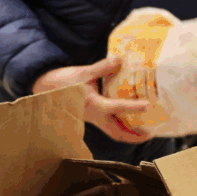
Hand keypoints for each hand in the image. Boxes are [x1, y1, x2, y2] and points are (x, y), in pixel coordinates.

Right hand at [33, 57, 154, 143]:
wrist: (46, 89)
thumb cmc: (64, 82)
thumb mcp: (84, 72)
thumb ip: (103, 67)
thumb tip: (119, 59)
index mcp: (94, 105)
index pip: (117, 107)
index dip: (133, 107)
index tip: (147, 105)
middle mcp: (95, 116)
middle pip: (117, 133)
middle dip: (134, 136)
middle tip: (150, 134)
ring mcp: (93, 119)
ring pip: (114, 131)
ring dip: (129, 134)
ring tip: (144, 131)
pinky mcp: (92, 117)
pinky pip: (109, 125)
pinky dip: (121, 125)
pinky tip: (129, 120)